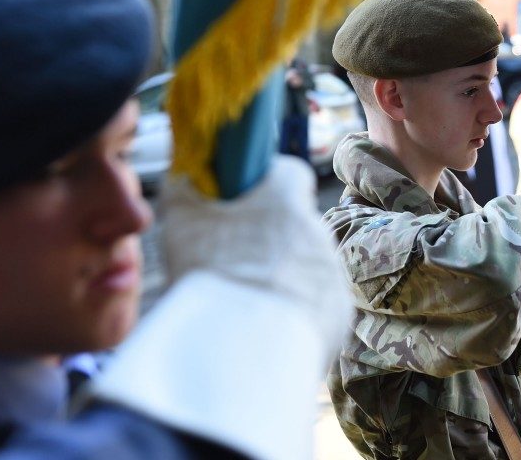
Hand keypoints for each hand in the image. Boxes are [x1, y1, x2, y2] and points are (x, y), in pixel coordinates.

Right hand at [161, 155, 349, 345]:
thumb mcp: (181, 221)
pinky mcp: (339, 311)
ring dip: (282, 278)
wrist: (244, 347)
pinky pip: (315, 303)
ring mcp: (331, 270)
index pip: (288, 173)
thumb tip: (185, 177)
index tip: (245, 203)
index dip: (266, 186)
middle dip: (271, 240)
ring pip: (306, 265)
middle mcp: (316, 229)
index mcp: (284, 199)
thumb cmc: (210, 278)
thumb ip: (186, 189)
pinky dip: (294, 313)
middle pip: (295, 225)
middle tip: (235, 264)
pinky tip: (265, 329)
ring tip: (245, 305)